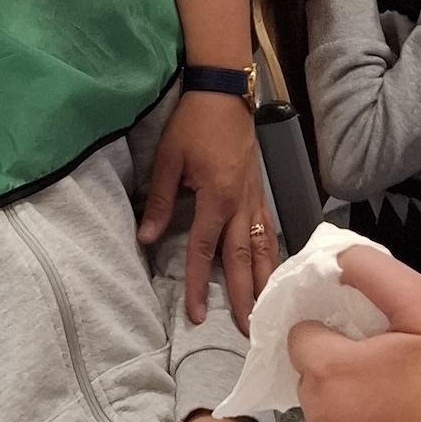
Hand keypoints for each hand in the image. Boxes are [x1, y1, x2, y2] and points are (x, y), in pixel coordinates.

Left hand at [139, 92, 277, 329]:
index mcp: (216, 197)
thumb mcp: (168, 159)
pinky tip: (273, 269)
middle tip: (247, 329)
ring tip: (267, 308)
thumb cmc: (193, 123)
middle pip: (243, 257)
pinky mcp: (259, 189)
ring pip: (263, 245)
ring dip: (264, 279)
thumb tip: (147, 238)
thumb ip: (161, 201)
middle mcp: (240, 202)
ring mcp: (254, 196)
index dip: (200, 284)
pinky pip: (269, 228)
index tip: (197, 315)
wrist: (223, 92)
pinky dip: (272, 252)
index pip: (206, 250)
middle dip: (244, 295)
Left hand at [288, 243, 420, 421]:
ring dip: (345, 412)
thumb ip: (373, 272)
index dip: (330, 333)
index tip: (363, 340)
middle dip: (338, 372)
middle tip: (386, 374)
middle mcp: (318, 419)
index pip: (301, 337)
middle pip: (311, 380)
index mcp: (330, 370)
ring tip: (394, 411)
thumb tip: (336, 259)